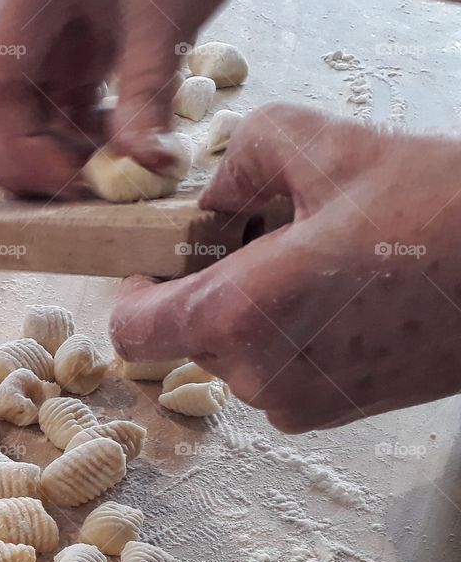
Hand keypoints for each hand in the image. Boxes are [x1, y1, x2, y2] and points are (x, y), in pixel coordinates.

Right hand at [0, 0, 258, 196]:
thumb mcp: (166, 6)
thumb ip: (148, 89)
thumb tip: (146, 165)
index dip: (18, 153)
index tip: (70, 182)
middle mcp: (12, 15)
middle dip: (21, 163)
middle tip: (81, 187)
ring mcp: (26, 35)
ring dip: (41, 157)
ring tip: (99, 170)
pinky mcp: (49, 49)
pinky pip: (36, 110)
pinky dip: (64, 140)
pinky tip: (107, 146)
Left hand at [110, 102, 460, 431]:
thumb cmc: (434, 208)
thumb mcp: (324, 146)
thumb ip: (240, 158)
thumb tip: (212, 197)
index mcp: (237, 314)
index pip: (131, 330)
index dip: (135, 293)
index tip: (161, 264)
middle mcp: (257, 374)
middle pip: (187, 338)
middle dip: (208, 290)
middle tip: (260, 243)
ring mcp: (297, 404)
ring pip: (236, 355)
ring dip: (253, 314)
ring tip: (314, 266)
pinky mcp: (334, 415)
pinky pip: (278, 376)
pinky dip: (289, 341)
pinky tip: (339, 299)